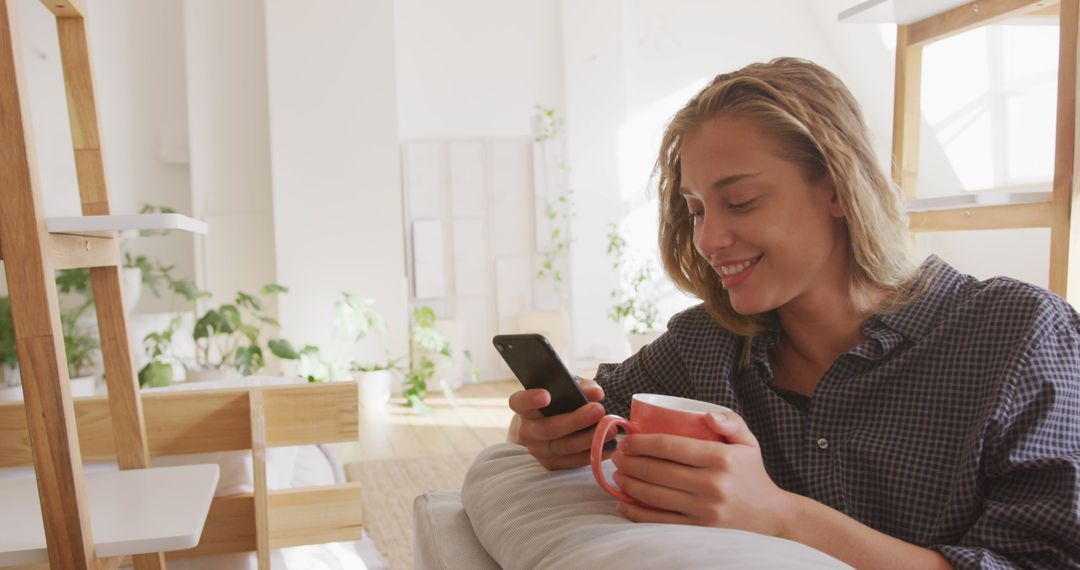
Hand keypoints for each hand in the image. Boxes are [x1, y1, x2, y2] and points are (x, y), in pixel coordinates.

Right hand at [507, 378, 613, 469]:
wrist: (547, 430)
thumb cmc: (558, 406)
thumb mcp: (565, 393)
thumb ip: (580, 388)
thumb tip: (596, 393)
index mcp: (526, 409)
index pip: (519, 402)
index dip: (530, 399)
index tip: (546, 396)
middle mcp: (528, 431)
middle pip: (549, 428)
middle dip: (576, 420)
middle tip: (598, 410)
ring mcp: (538, 450)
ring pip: (564, 447)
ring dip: (589, 438)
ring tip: (611, 430)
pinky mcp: (552, 465)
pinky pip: (573, 462)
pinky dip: (593, 454)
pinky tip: (609, 447)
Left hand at [610, 411, 794, 536]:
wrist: (771, 516)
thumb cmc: (752, 474)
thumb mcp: (749, 442)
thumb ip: (731, 422)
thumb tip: (707, 415)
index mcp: (721, 459)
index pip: (671, 447)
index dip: (642, 443)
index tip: (627, 440)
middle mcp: (712, 485)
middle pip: (658, 471)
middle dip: (630, 462)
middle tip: (616, 456)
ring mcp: (704, 511)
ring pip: (655, 496)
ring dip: (629, 484)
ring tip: (617, 474)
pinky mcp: (699, 530)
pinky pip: (660, 521)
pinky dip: (637, 513)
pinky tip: (623, 502)